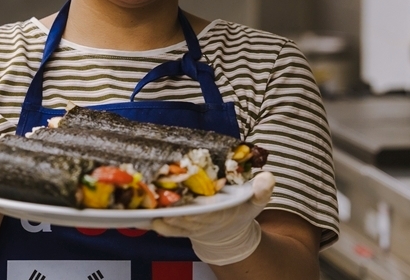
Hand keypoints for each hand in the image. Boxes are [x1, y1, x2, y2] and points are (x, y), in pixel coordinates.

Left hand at [151, 171, 274, 265]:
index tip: (188, 201)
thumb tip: (268, 177)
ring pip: (173, 222)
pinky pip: (164, 227)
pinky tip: (141, 216)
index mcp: (221, 213)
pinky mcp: (178, 227)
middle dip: (175, 209)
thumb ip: (262, 190)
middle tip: (161, 200)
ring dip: (160, 215)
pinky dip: (153, 223)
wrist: (228, 233)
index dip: (198, 209)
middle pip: (187, 216)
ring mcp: (188, 225)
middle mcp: (203, 221)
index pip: (209, 212)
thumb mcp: (255, 202)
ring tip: (147, 206)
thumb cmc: (239, 211)